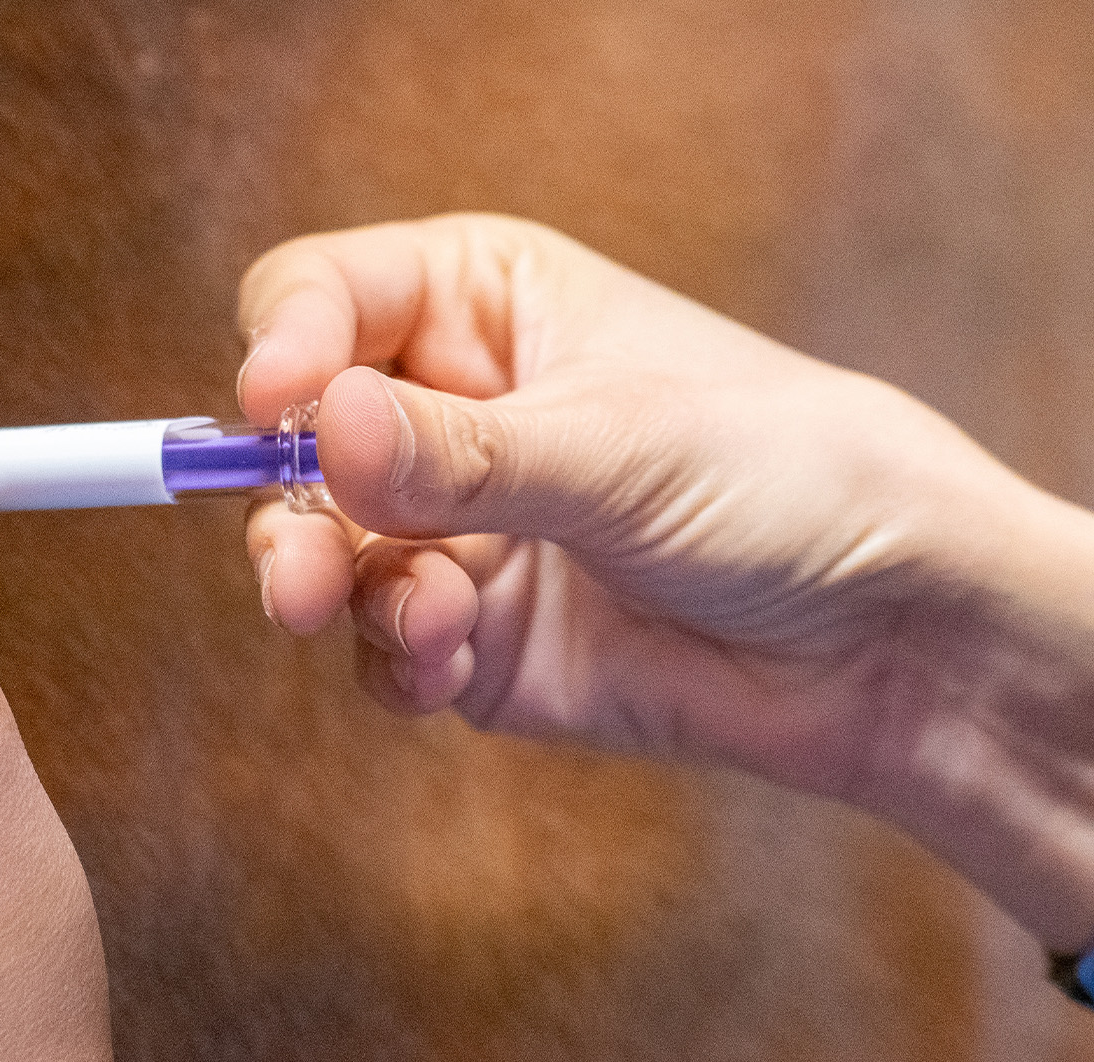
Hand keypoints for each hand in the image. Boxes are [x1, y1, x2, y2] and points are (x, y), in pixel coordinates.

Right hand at [238, 214, 1093, 951]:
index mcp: (481, 306)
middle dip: (286, 503)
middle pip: (294, 439)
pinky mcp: (464, 633)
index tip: (274, 406)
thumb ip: (457, 452)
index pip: (324, 300)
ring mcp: (451, 527)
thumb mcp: (616, 447)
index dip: (283, 347)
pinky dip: (398, 658)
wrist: (887, 640)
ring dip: (338, 589)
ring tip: (419, 618)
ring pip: (317, 549)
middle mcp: (449, 410)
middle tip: (297, 567)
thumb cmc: (783, 479)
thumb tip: (316, 424)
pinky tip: (457, 662)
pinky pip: (377, 645)